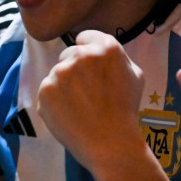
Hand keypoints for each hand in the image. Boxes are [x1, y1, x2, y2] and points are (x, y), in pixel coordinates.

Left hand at [37, 30, 145, 170]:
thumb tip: (100, 51)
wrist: (111, 143)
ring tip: (79, 106)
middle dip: (76, 68)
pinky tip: (69, 113)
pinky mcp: (45, 90)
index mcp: (106, 47)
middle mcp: (80, 54)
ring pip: (58, 72)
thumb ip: (117, 57)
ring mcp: (60, 72)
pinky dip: (55, 100)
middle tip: (87, 91)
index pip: (86, 37)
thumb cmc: (126, 110)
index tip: (92, 68)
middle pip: (69, 53)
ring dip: (65, 84)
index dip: (89, 52)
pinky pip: (48, 89)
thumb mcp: (135, 76)